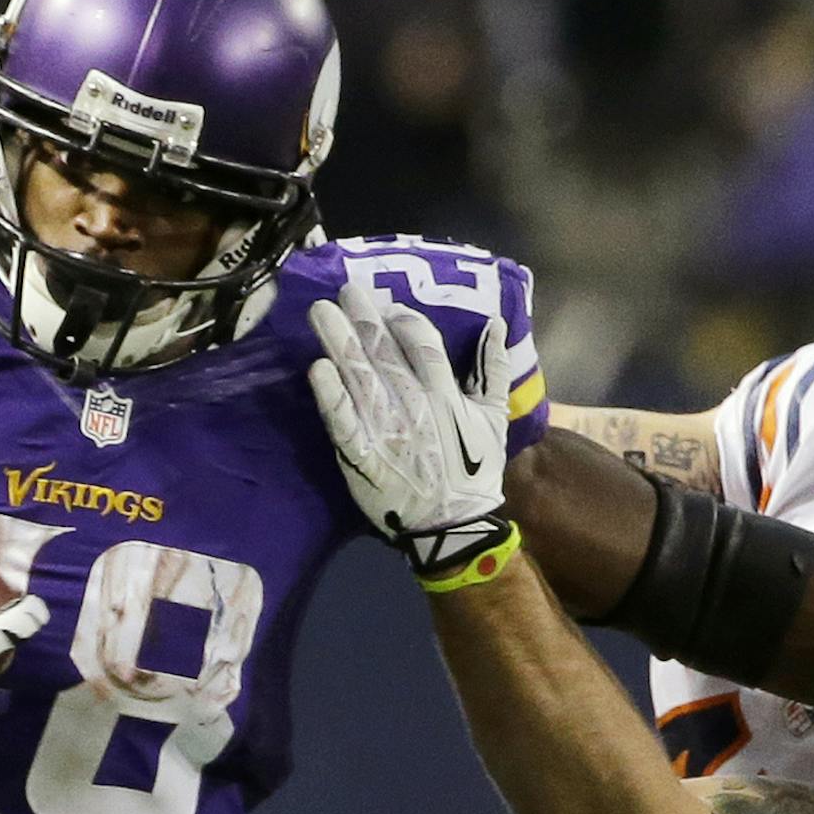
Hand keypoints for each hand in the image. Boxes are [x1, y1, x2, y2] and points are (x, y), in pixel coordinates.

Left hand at [308, 283, 510, 573]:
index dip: (403, 321)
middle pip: (385, 353)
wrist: (453, 525)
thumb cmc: (473, 471)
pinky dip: (331, 397)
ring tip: (320, 311)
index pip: (422, 344)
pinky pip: (344, 423)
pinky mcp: (362, 456)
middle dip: (364, 318)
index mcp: (446, 395)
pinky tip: (316, 369)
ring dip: (339, 343)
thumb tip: (497, 324)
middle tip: (345, 289)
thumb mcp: (493, 418)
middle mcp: (415, 407)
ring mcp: (386, 431)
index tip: (388, 307)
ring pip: (360, 379)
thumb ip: (494, 370)